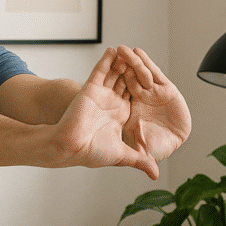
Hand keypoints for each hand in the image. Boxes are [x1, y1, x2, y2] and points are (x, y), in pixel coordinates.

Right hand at [52, 46, 189, 178]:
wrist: (70, 147)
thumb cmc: (92, 152)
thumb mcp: (123, 155)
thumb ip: (140, 160)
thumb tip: (156, 175)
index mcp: (119, 117)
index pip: (135, 98)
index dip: (144, 89)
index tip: (155, 80)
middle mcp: (111, 104)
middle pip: (126, 83)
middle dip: (134, 72)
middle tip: (144, 60)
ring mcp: (100, 95)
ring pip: (114, 75)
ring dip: (123, 63)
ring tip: (132, 50)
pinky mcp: (89, 89)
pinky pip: (100, 71)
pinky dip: (106, 60)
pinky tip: (114, 50)